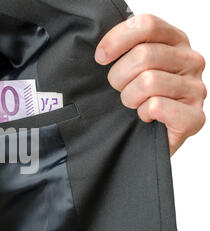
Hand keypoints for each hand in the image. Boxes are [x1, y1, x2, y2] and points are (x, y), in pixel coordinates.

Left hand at [95, 14, 206, 155]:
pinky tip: (146, 116)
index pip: (146, 24)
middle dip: (119, 77)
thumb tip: (102, 50)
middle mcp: (191, 60)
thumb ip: (124, 49)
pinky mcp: (194, 117)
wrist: (143, 138)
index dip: (117, 40)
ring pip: (148, 82)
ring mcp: (196, 88)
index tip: (100, 58)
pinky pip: (156, 106)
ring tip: (135, 104)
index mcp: (175, 41)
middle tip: (120, 89)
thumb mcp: (128, 66)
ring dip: (130, 98)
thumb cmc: (135, 98)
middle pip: (143, 55)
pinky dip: (143, 114)